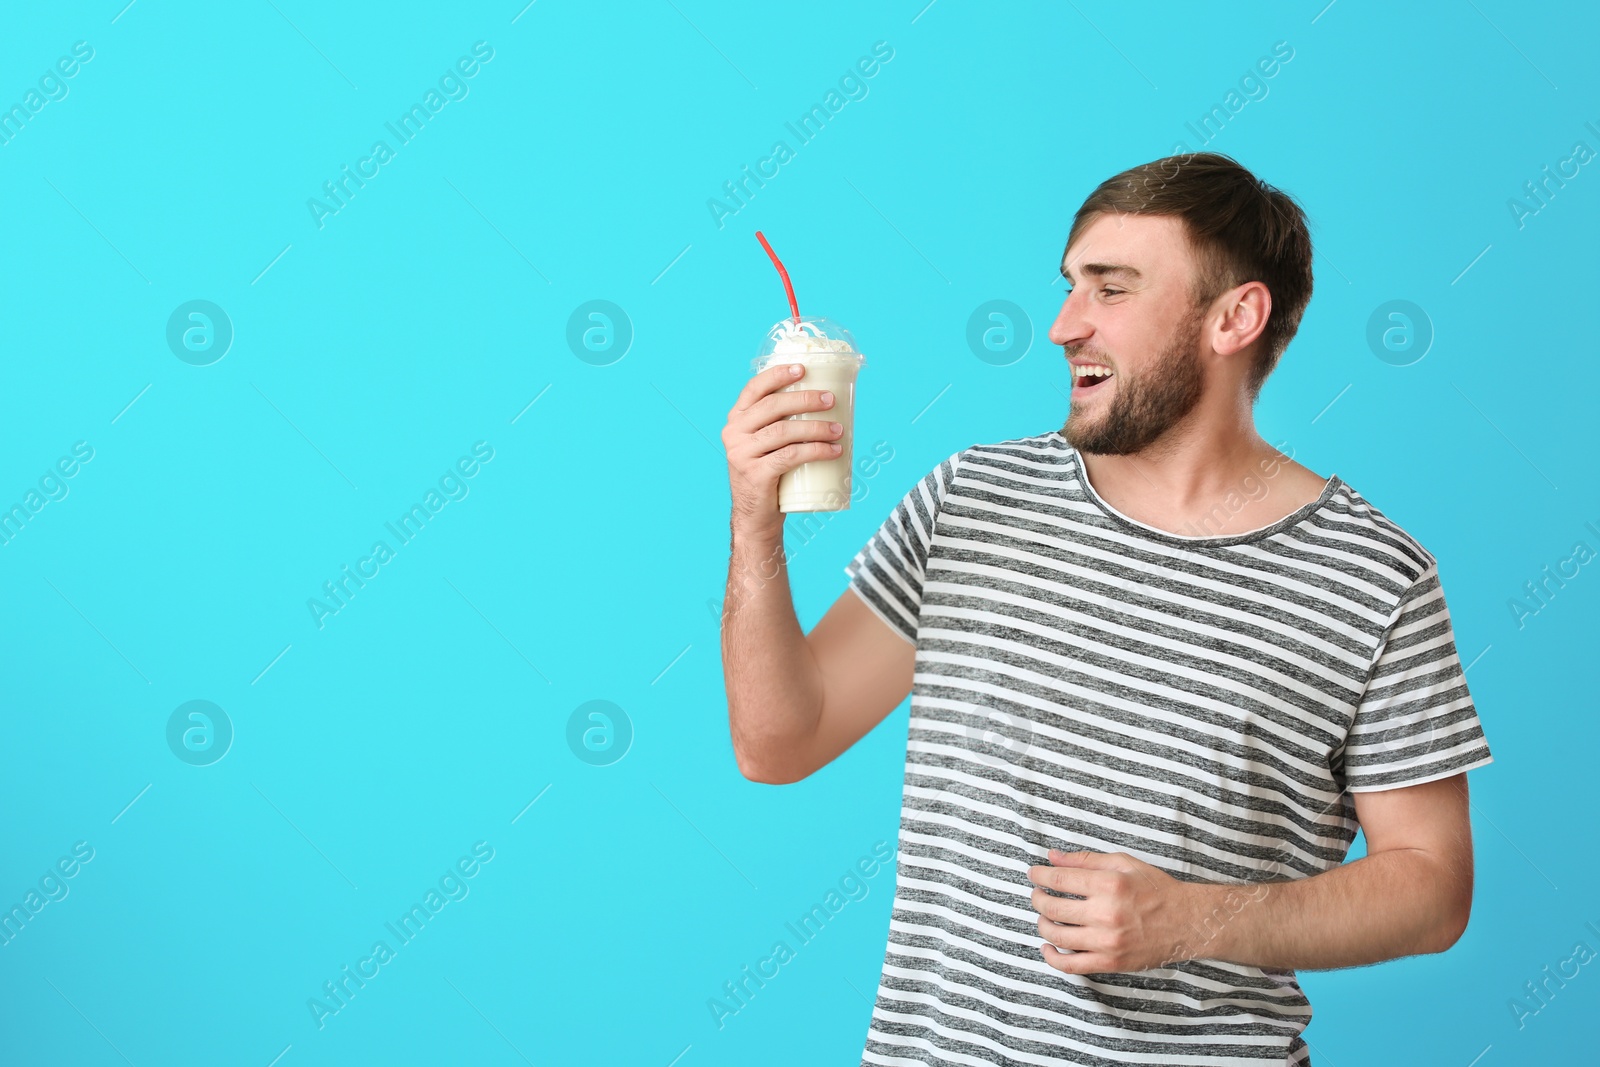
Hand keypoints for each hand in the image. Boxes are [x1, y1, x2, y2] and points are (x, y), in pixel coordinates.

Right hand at [721, 361, 843, 539]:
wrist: (755, 517)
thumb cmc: (769, 475)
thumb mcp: (766, 445)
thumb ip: (780, 424)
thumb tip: (824, 402)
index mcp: (737, 420)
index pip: (754, 389)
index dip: (778, 375)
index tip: (803, 368)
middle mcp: (734, 433)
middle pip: (772, 407)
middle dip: (805, 400)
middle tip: (831, 400)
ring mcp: (742, 454)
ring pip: (784, 432)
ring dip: (816, 428)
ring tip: (839, 430)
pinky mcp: (755, 475)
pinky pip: (790, 456)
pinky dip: (816, 451)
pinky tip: (833, 450)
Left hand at [1026, 849, 1200, 973]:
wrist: (1187, 922)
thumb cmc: (1156, 889)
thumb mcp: (1124, 863)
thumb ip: (1086, 860)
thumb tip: (1052, 857)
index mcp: (1109, 884)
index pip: (1059, 880)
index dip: (1039, 876)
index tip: (1033, 874)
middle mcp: (1106, 913)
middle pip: (1052, 907)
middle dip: (1037, 898)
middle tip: (1037, 894)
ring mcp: (1107, 942)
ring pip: (1057, 935)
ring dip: (1042, 924)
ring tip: (1044, 917)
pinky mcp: (1110, 963)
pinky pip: (1071, 965)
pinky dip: (1052, 958)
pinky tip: (1048, 947)